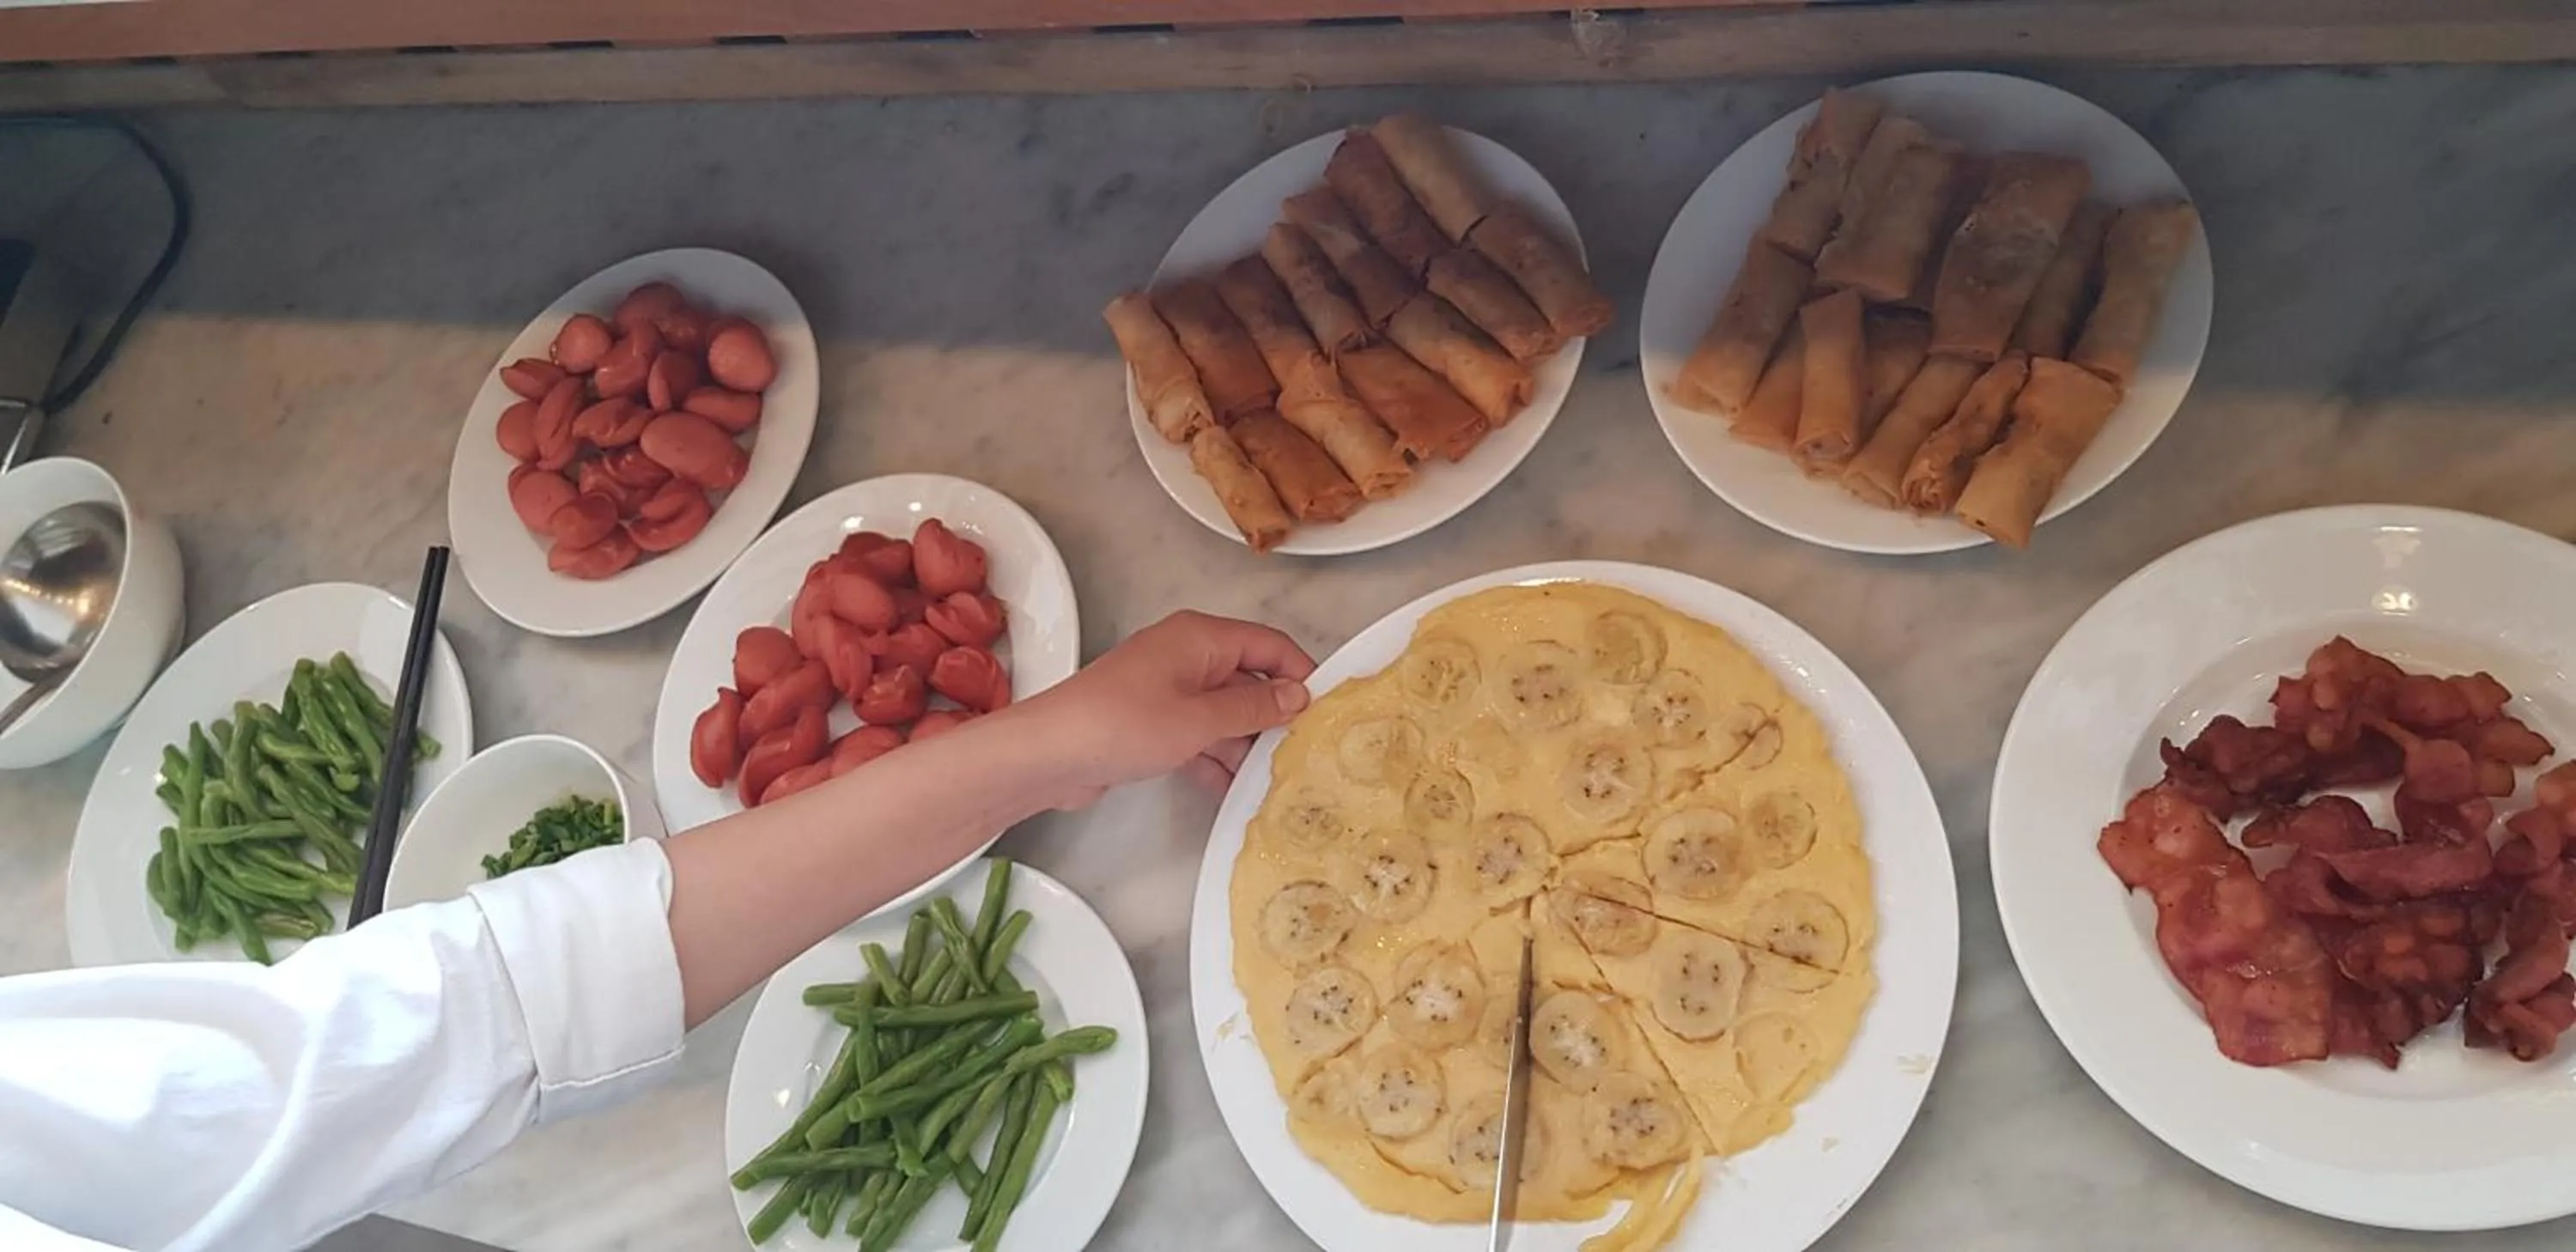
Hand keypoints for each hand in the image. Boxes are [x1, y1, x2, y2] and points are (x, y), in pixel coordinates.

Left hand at [1006, 610, 1314, 805]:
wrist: (1050, 755)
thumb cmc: (1123, 724)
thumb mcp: (1199, 719)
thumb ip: (1253, 706)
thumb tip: (1298, 695)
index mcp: (1200, 638)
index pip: (1269, 644)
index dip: (1301, 674)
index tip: (1327, 711)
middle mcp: (1186, 657)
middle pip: (1248, 679)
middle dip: (1275, 715)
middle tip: (1307, 754)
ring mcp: (1167, 691)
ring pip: (1224, 713)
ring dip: (1246, 745)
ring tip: (1278, 782)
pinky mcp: (1151, 723)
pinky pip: (1198, 736)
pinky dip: (1216, 759)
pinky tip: (1235, 793)